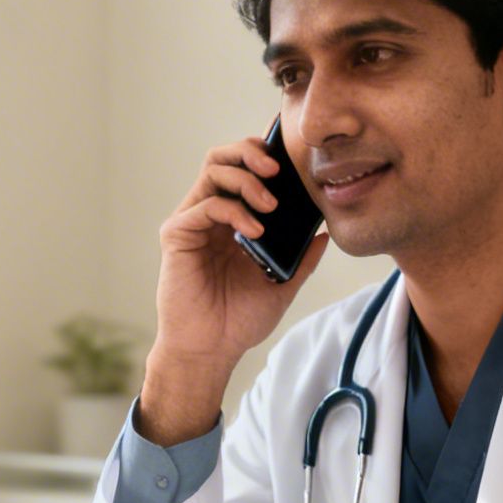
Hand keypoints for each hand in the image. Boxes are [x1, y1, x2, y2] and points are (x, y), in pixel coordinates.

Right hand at [140, 138, 328, 444]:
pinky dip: (232, 210)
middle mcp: (210, 214)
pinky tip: (253, 231)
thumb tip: (325, 233)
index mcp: (232, 219)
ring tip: (270, 204)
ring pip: (213, 171)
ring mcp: (192, 222)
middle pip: (223, 157)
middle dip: (251, 153)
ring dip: (246, 179)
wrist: (211, 350)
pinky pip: (204, 205)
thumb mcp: (282, 284)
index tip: (291, 155)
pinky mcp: (176, 235)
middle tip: (277, 169)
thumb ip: (302, 258)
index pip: (244, 169)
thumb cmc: (238, 320)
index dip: (263, 154)